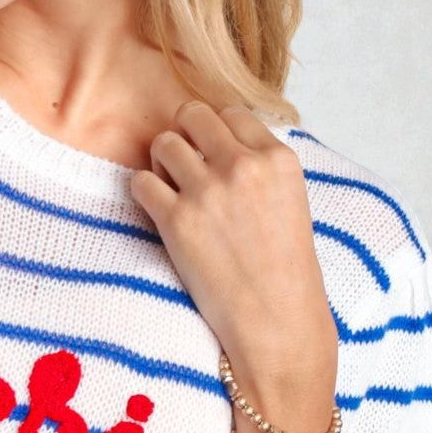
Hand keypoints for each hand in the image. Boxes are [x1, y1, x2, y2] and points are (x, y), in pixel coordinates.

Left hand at [130, 100, 337, 373]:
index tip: (214, 158)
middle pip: (192, 114)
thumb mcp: (290, 200)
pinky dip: (144, 193)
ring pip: (163, 142)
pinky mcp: (177, 220)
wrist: (276, 319)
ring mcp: (208, 191)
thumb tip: (219, 139)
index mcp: (278, 158)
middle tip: (187, 167)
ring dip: (162, 163)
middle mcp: (243, 166)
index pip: (231, 113)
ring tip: (174, 191)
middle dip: (184, 136)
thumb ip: (259, 165)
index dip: (215, 133)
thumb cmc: (284, 268)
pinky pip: (141, 182)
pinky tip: (160, 211)